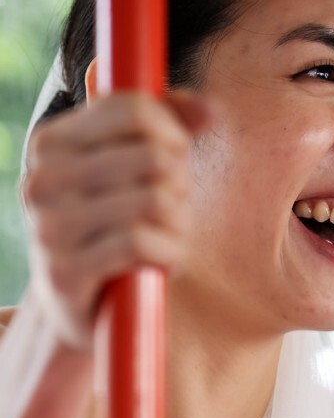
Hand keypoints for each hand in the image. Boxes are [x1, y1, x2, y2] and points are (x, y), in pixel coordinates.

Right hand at [23, 91, 211, 349]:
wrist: (80, 308)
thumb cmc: (115, 227)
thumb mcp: (136, 170)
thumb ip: (170, 128)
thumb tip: (209, 109)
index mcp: (51, 143)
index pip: (132, 111)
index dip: (172, 133)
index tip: (178, 157)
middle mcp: (42, 180)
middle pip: (152, 158)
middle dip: (180, 185)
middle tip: (174, 209)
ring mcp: (48, 228)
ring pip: (152, 201)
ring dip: (179, 224)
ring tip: (171, 238)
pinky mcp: (64, 272)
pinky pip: (141, 245)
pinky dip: (169, 254)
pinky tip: (165, 263)